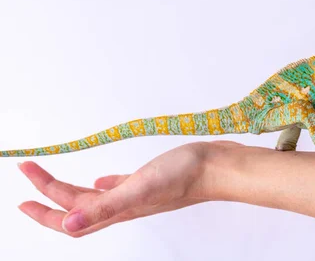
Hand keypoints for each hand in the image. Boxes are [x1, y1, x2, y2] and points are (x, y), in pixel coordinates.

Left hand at [17, 141, 238, 236]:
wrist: (218, 167)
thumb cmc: (185, 176)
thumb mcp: (141, 187)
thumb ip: (106, 205)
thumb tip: (68, 223)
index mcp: (118, 209)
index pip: (70, 217)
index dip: (43, 210)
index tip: (20, 196)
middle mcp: (124, 205)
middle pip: (77, 207)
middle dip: (49, 195)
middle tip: (28, 174)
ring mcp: (137, 194)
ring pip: (95, 198)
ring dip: (71, 192)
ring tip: (53, 181)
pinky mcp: (150, 181)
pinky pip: (118, 187)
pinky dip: (103, 185)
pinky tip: (101, 179)